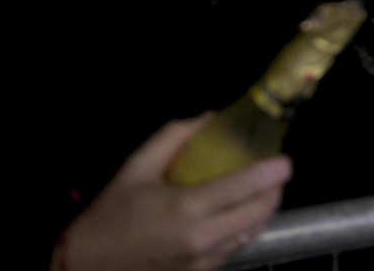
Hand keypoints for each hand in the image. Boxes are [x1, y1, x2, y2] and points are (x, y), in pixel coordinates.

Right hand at [54, 116, 290, 270]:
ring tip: (263, 191)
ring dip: (264, 210)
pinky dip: (246, 229)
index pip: (245, 187)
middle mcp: (201, 237)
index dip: (273, 172)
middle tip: (276, 173)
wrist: (87, 264)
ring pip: (253, 233)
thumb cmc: (113, 213)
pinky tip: (241, 214)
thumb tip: (209, 117)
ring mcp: (203, 260)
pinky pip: (237, 248)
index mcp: (186, 208)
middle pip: (259, 212)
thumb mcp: (137, 166)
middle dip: (275, 190)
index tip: (286, 160)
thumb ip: (174, 136)